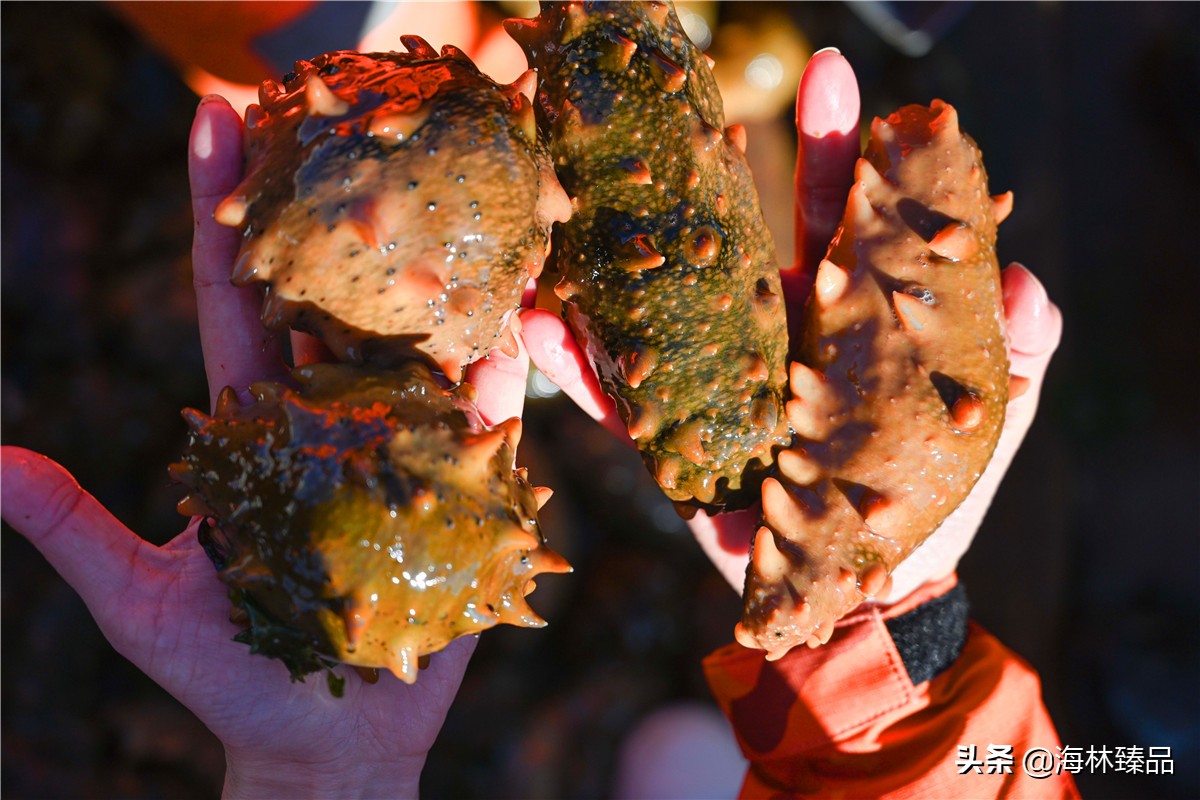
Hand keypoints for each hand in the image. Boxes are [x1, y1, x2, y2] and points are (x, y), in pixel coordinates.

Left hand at [1, 95, 532, 797]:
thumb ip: (70, 526)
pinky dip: (498, 368)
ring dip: (430, 265)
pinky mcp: (462, 488)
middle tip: (334, 109)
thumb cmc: (227, 673)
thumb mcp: (136, 599)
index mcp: (256, 419)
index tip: (215, 116)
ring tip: (439, 187)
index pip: (238, 296)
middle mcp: (333, 414)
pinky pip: (486, 420)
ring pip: (419, 340)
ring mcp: (402, 444)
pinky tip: (509, 314)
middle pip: (336, 293)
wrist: (328, 743)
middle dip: (334, 202)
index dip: (224, 208)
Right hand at [520, 50, 1061, 606]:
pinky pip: (625, 402)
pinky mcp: (681, 446)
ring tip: (578, 201)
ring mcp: (723, 387)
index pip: (840, 220)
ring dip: (623, 260)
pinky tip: (539, 328)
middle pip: (748, 242)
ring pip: (668, 310)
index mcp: (848, 318)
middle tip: (703, 103)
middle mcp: (777, 338)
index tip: (837, 80)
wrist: (871, 595)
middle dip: (730, 170)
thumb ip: (1019, 350)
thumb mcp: (992, 419)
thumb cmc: (932, 499)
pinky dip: (583, 369)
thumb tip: (1022, 279)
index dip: (837, 153)